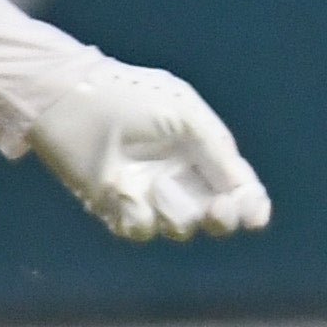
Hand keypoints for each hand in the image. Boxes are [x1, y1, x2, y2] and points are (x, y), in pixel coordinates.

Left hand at [27, 57, 271, 242]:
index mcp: (202, 150)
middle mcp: (181, 176)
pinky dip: (137, 214)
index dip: (251, 204)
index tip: (254, 215)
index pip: (238, 185)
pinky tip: (122, 190)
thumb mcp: (185, 113)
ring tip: (156, 186)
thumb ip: (218, 149)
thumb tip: (243, 190)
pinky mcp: (119, 208)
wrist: (72, 101)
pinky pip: (142, 228)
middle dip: (223, 218)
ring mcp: (150, 195)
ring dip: (175, 210)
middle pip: (217, 216)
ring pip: (181, 227)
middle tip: (218, 211)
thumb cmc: (130, 97)